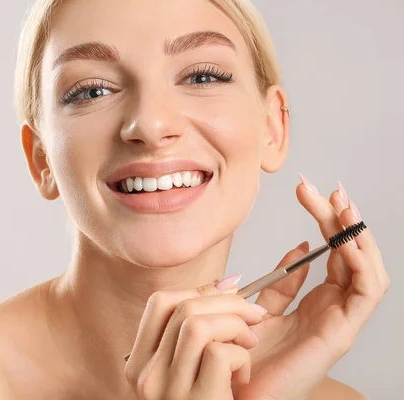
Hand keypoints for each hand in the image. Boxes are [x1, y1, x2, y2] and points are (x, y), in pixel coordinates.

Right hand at [124, 279, 268, 399]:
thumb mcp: (189, 371)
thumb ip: (197, 332)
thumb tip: (228, 282)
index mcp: (141, 364)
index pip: (159, 303)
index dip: (198, 289)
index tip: (230, 290)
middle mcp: (146, 376)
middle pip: (183, 308)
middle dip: (229, 302)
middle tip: (254, 315)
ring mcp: (168, 391)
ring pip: (196, 324)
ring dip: (235, 326)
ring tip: (248, 345)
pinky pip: (218, 354)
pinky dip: (241, 358)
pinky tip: (243, 377)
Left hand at [233, 176, 389, 399]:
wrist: (232, 388)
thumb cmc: (244, 354)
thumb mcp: (260, 306)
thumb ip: (280, 282)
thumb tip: (299, 246)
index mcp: (317, 300)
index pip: (333, 252)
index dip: (327, 219)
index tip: (309, 189)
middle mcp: (334, 308)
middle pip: (351, 255)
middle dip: (342, 219)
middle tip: (329, 189)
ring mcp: (340, 321)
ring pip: (368, 271)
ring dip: (358, 236)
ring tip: (344, 207)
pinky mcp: (341, 333)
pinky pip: (367, 293)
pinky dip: (362, 263)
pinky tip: (346, 240)